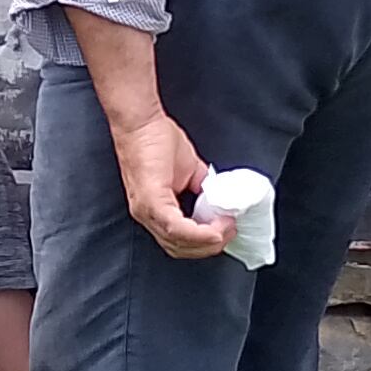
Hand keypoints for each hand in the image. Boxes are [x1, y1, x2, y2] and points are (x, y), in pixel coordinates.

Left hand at [109, 111, 224, 256]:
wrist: (141, 121)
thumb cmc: (156, 139)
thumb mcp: (189, 170)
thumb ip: (202, 187)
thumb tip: (220, 198)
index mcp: (155, 211)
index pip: (178, 241)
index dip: (204, 242)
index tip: (226, 231)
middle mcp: (146, 215)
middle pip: (179, 248)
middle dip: (210, 246)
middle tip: (230, 233)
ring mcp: (146, 210)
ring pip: (178, 243)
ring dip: (208, 240)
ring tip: (227, 227)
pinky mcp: (150, 201)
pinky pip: (175, 228)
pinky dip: (198, 232)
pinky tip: (215, 227)